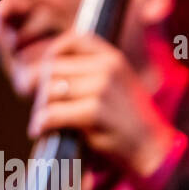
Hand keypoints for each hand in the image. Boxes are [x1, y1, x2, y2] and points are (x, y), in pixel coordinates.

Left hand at [27, 31, 180, 177]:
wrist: (154, 149)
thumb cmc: (126, 120)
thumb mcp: (113, 84)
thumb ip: (85, 73)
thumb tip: (35, 73)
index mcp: (112, 57)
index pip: (72, 40)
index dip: (51, 55)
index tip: (44, 75)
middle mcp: (107, 67)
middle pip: (54, 68)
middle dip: (40, 88)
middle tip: (40, 106)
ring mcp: (102, 87)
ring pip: (51, 90)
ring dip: (40, 107)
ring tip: (42, 121)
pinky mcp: (96, 111)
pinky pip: (53, 112)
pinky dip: (41, 122)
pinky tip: (39, 130)